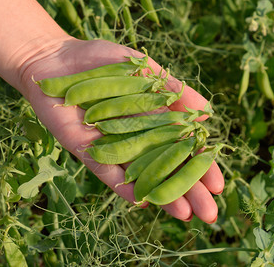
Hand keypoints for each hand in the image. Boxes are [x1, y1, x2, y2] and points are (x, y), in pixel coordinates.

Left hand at [19, 37, 223, 222]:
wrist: (54, 58)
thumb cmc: (99, 59)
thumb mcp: (141, 67)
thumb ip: (170, 86)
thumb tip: (208, 110)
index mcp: (152, 119)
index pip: (182, 148)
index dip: (200, 167)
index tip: (219, 186)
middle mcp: (134, 137)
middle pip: (166, 167)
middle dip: (188, 190)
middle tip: (210, 214)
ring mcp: (110, 146)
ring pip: (140, 175)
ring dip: (161, 195)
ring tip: (184, 215)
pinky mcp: (85, 149)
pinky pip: (105, 170)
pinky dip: (122, 186)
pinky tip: (141, 202)